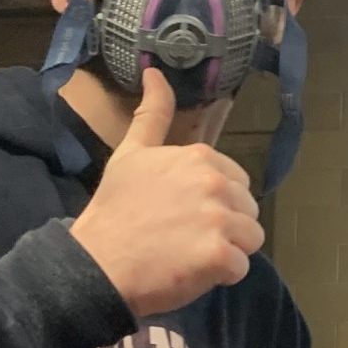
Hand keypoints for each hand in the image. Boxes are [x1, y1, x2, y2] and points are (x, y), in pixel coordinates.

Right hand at [70, 69, 260, 317]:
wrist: (96, 263)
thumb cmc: (114, 210)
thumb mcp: (131, 153)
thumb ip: (153, 115)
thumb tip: (156, 71)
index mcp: (200, 158)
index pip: (237, 183)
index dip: (215, 202)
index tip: (183, 213)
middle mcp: (214, 183)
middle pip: (248, 211)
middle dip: (225, 227)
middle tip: (184, 236)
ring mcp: (219, 219)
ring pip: (250, 239)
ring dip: (227, 252)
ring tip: (189, 254)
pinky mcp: (220, 255)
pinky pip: (242, 267)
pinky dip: (222, 275)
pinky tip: (191, 271)